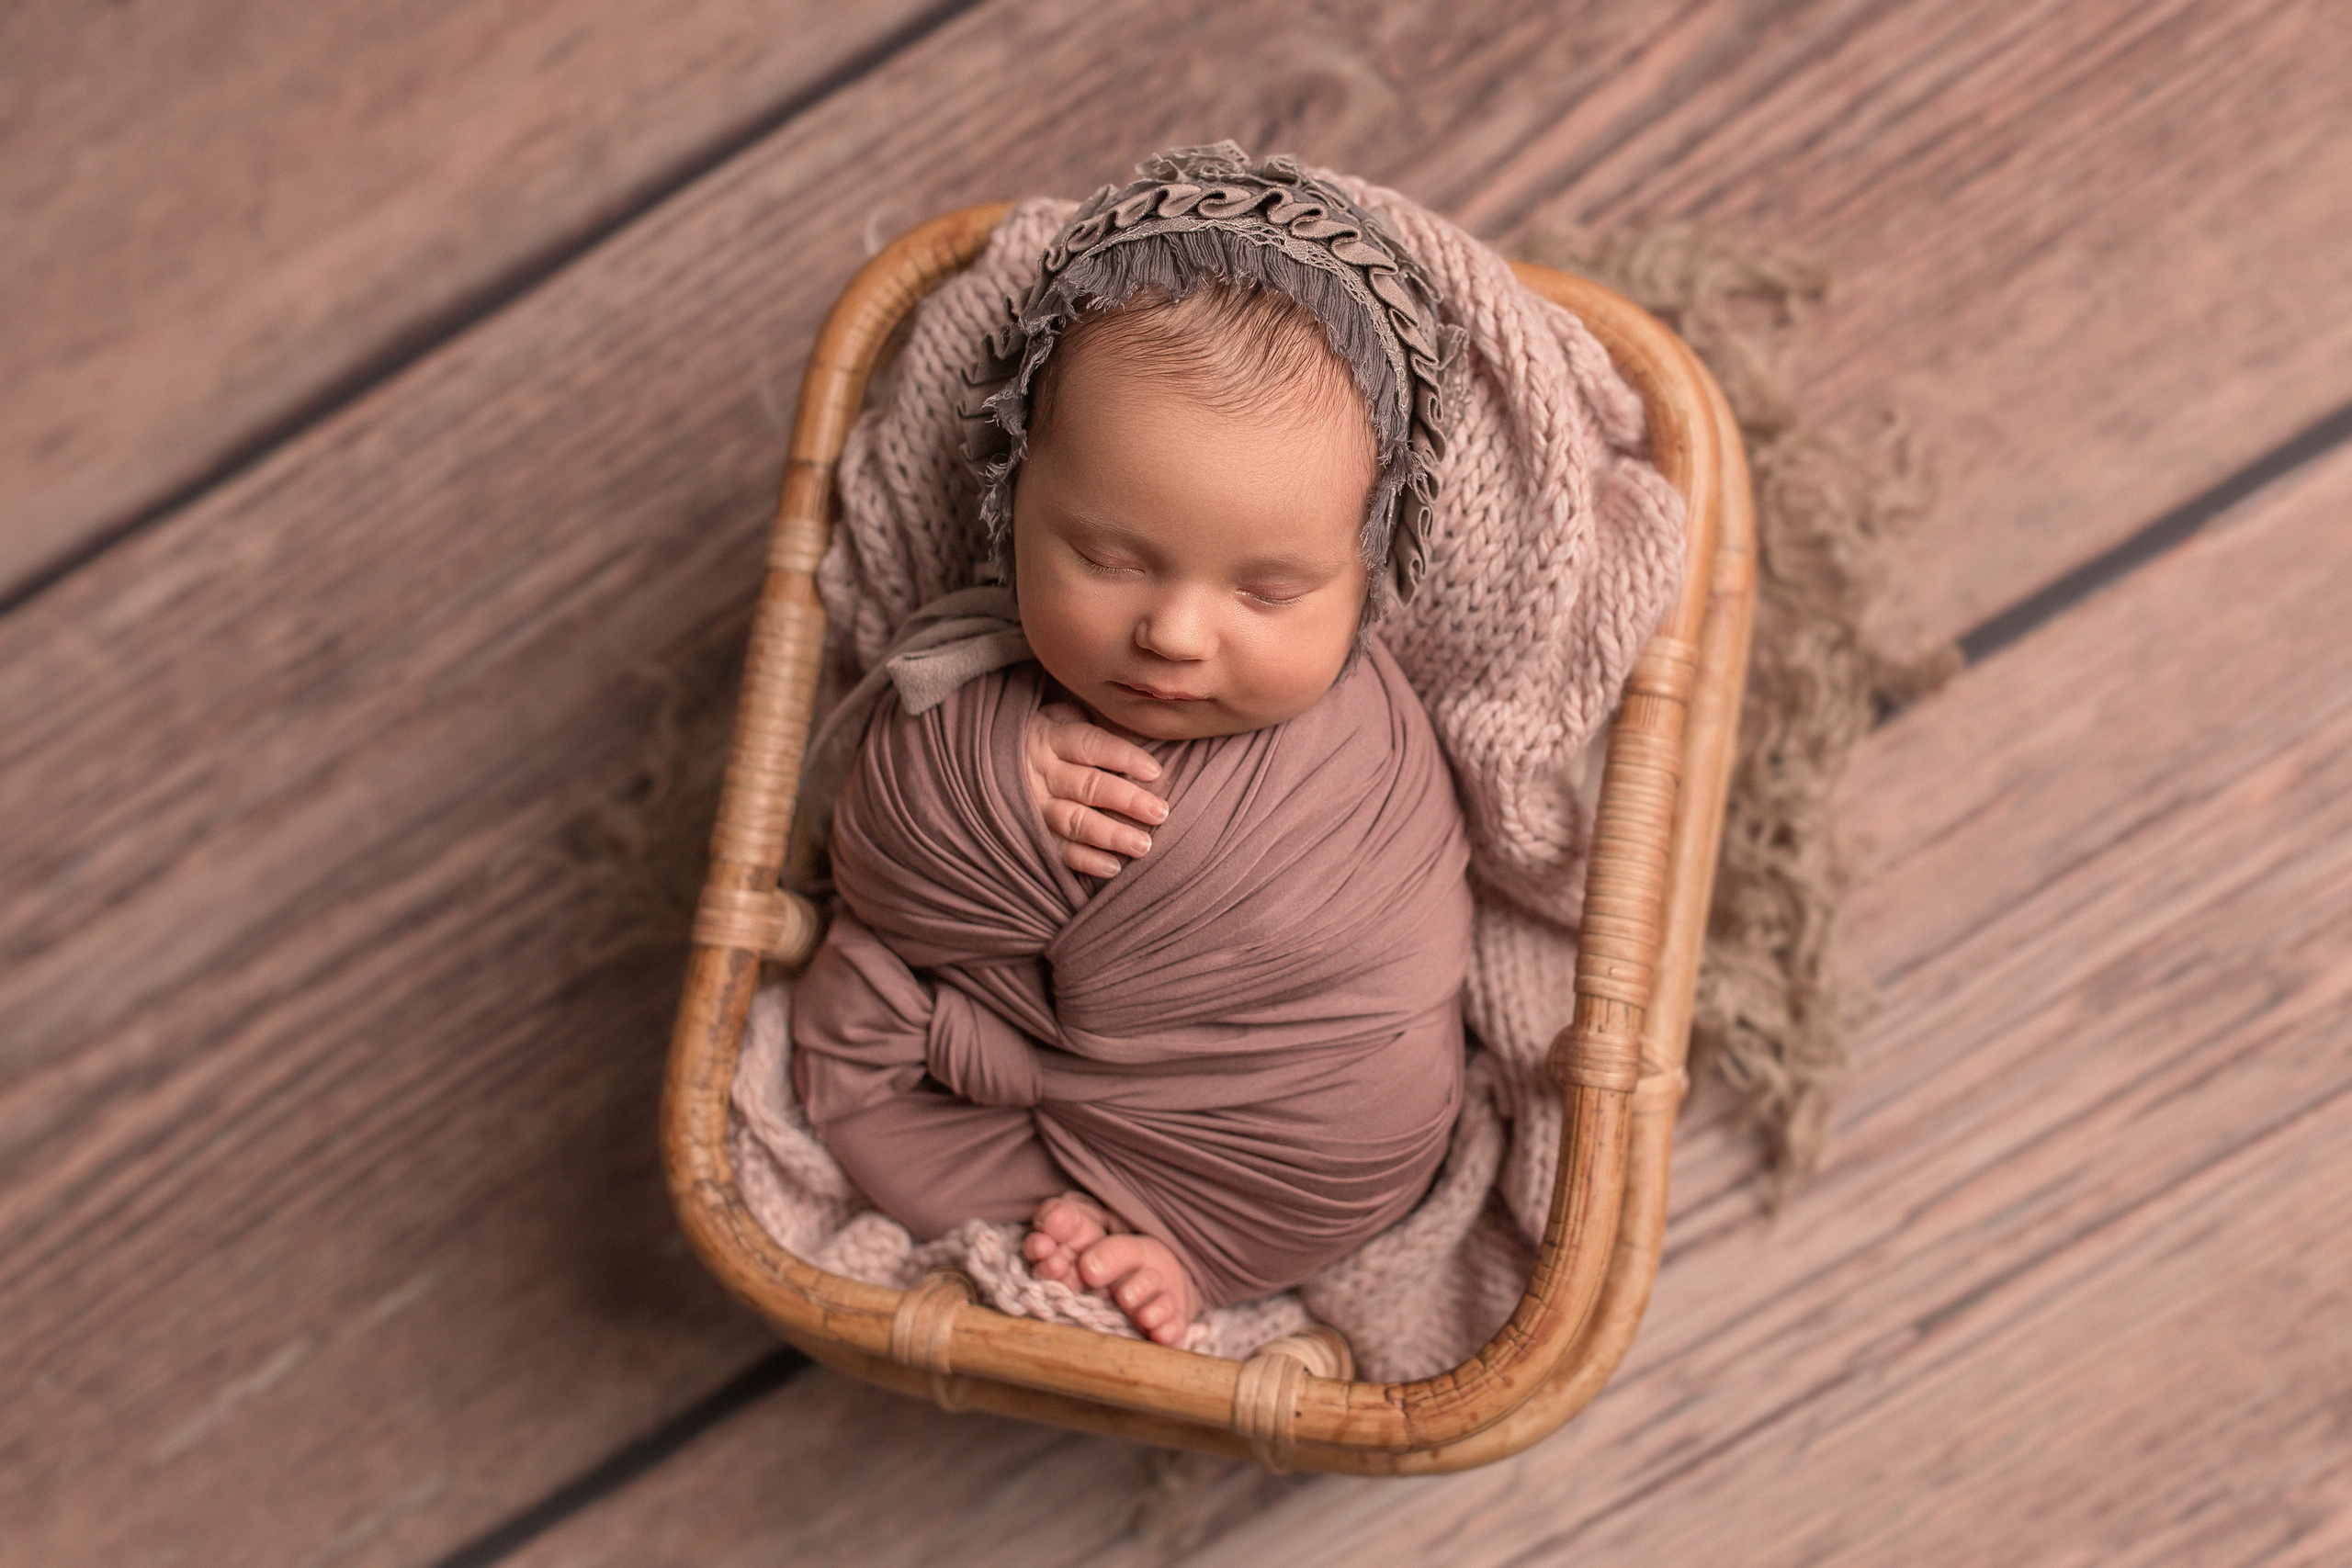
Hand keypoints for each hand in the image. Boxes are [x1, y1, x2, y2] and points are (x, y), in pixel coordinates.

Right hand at [1022, 702, 1169, 876]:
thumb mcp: (1054, 716)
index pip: (1091, 745)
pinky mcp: (1028, 833)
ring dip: (1111, 835)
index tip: (1155, 772)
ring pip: (1074, 821)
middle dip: (1127, 800)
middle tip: (1160, 812)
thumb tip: (1133, 727)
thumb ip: (1085, 721)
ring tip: (1144, 845)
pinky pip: (1057, 850)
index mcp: (1049, 736)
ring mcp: (1032, 805)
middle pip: (1088, 786)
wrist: (982, 759)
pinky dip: (1085, 860)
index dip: (1124, 757)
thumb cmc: (1039, 736)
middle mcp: (1040, 772)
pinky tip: (1113, 867)